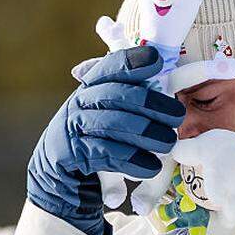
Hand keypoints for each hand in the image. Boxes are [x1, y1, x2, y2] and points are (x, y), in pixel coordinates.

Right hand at [27, 46, 184, 234]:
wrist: (55, 172)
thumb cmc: (92, 137)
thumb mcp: (103, 111)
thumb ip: (129, 95)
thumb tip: (168, 70)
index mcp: (90, 85)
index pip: (112, 66)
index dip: (134, 62)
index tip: (158, 62)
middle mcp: (79, 101)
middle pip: (117, 94)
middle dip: (151, 103)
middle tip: (178, 115)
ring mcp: (74, 127)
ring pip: (114, 123)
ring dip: (146, 133)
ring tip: (168, 143)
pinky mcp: (73, 153)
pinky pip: (107, 154)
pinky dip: (133, 160)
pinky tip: (151, 167)